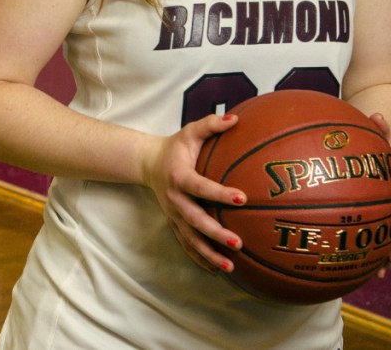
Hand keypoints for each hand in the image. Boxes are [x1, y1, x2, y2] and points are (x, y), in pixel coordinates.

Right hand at [141, 113, 246, 273]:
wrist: (149, 164)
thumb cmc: (176, 147)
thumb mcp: (190, 132)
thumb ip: (211, 124)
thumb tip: (236, 119)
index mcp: (179, 176)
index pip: (200, 186)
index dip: (219, 193)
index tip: (241, 197)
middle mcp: (175, 199)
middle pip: (195, 220)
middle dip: (216, 233)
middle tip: (238, 242)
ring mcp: (174, 215)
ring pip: (190, 239)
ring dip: (209, 254)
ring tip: (230, 267)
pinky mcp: (174, 224)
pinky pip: (187, 245)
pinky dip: (200, 258)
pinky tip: (218, 270)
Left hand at [370, 112, 390, 278]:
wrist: (372, 157)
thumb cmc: (372, 147)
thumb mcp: (374, 137)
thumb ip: (377, 128)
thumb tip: (377, 114)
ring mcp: (390, 213)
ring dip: (388, 254)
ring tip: (379, 271)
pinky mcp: (377, 221)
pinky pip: (377, 240)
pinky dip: (372, 255)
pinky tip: (361, 271)